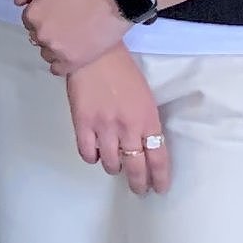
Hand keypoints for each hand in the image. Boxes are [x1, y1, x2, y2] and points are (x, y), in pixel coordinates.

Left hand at [15, 0, 127, 77]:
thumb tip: (18, 2)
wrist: (115, 1)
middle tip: (67, 22)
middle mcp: (41, 35)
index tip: (57, 11)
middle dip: (48, 29)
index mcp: (34, 14)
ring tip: (72, 36)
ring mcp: (56, 51)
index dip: (43, 14)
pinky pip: (56, 68)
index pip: (29, 20)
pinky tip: (72, 51)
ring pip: (46, 52)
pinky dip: (62, 62)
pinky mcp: (72, 62)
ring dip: (54, 46)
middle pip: (37, 36)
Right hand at [63, 50, 171, 195]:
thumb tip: (140, 144)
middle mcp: (128, 128)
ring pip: (111, 164)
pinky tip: (96, 153)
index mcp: (148, 119)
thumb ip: (144, 122)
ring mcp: (104, 128)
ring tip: (115, 164)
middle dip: (139, 183)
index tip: (159, 188)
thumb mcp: (144, 97)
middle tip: (139, 190)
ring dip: (115, 168)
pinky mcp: (82, 124)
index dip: (159, 177)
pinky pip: (88, 154)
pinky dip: (93, 158)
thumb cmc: (123, 71)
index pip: (158, 158)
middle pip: (136, 167)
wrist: (95, 52)